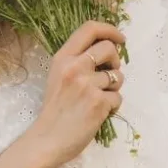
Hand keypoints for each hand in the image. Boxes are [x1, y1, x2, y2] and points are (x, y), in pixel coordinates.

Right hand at [29, 19, 125, 167]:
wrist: (48, 139)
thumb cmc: (55, 108)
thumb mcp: (57, 75)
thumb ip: (77, 60)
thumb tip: (108, 49)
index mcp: (63, 57)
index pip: (90, 28)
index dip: (110, 30)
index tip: (120, 38)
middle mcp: (75, 67)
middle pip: (109, 48)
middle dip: (116, 60)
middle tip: (110, 72)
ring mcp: (87, 85)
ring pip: (117, 76)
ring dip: (114, 87)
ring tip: (100, 97)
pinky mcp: (99, 103)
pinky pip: (118, 97)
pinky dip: (113, 105)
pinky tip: (100, 112)